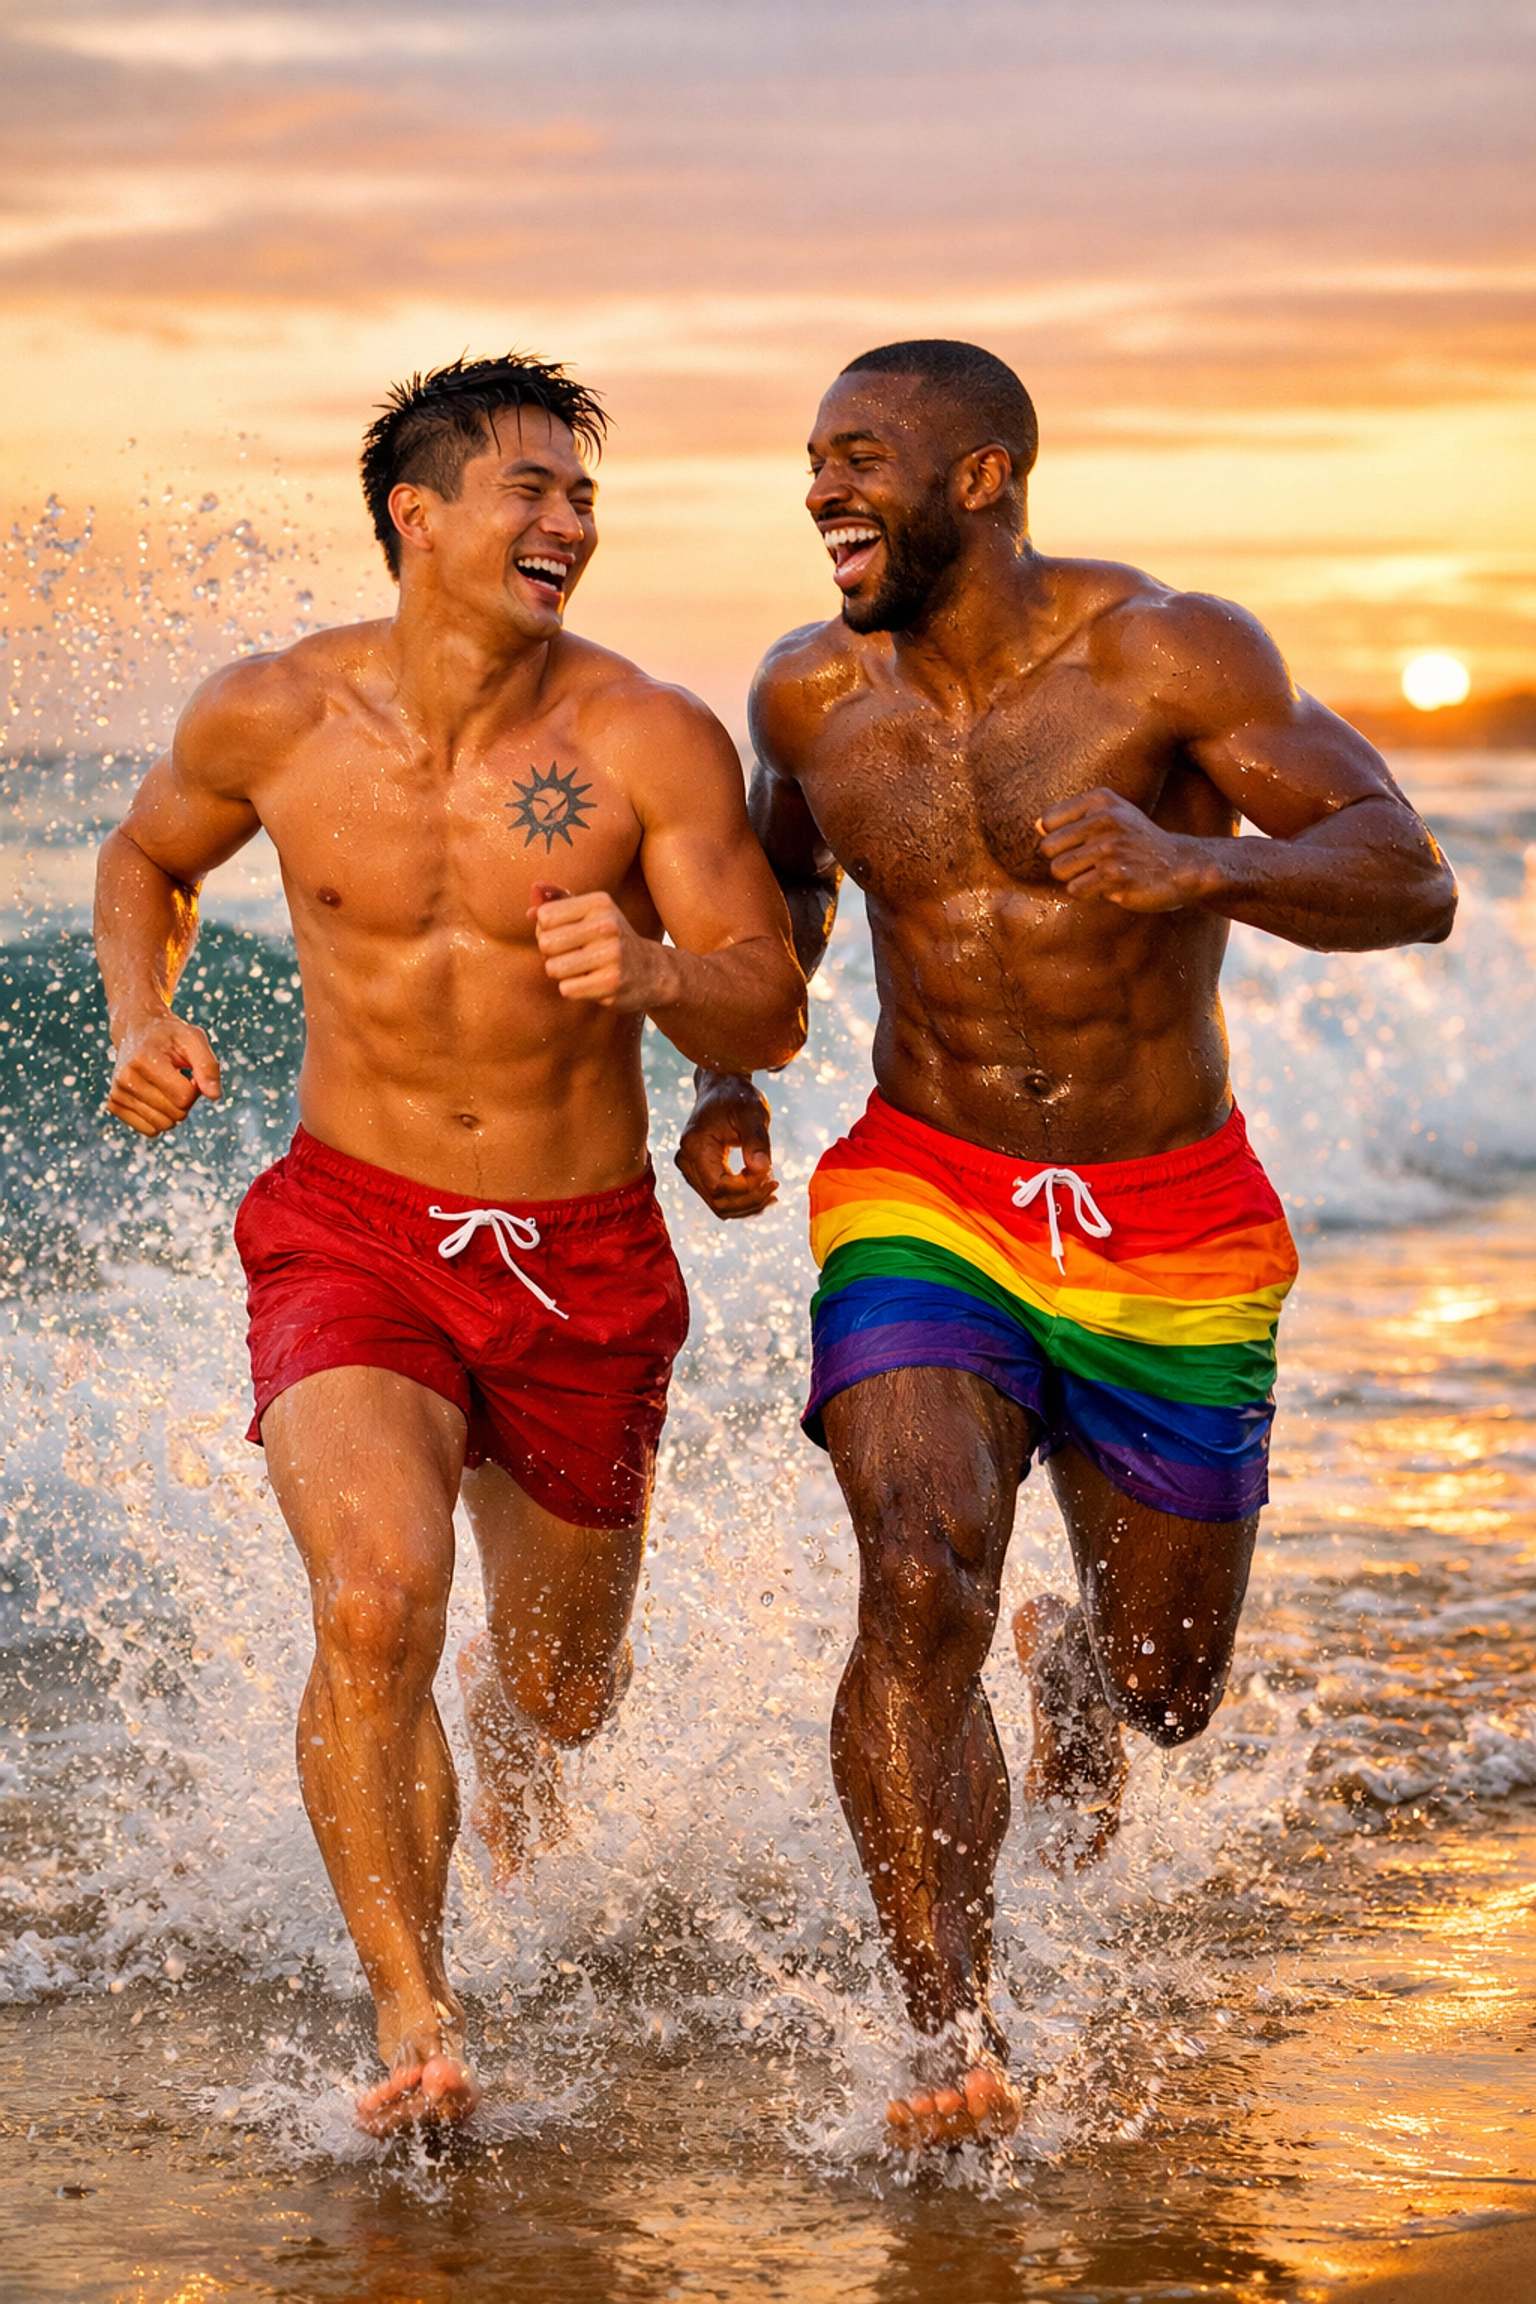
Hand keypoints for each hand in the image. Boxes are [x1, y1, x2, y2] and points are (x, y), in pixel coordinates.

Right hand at [106, 1011, 221, 1136]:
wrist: (137, 1031)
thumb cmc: (170, 1036)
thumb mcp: (193, 1039)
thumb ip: (208, 1066)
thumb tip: (215, 1096)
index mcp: (144, 1059)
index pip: (184, 1097)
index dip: (195, 1088)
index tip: (189, 1072)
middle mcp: (125, 1078)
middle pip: (176, 1114)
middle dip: (185, 1100)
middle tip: (177, 1078)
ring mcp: (117, 1093)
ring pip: (163, 1126)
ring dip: (173, 1111)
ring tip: (166, 1086)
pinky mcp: (114, 1105)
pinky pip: (150, 1131)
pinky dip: (159, 1119)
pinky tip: (155, 1097)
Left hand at [530, 883, 681, 1010]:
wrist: (653, 971)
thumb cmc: (610, 939)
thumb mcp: (591, 913)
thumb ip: (558, 900)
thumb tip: (533, 889)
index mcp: (599, 903)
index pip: (545, 916)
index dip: (545, 930)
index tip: (565, 934)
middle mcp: (607, 925)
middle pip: (546, 943)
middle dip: (551, 954)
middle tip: (571, 955)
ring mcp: (611, 955)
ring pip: (554, 968)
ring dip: (562, 974)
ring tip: (582, 969)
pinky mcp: (611, 983)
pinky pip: (567, 989)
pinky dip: (574, 989)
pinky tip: (592, 982)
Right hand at [675, 1072, 777, 1218]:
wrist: (722, 1088)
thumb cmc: (737, 1096)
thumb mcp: (753, 1112)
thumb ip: (758, 1140)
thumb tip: (762, 1169)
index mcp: (695, 1146)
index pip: (719, 1186)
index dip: (748, 1188)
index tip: (772, 1175)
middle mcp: (686, 1161)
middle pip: (718, 1201)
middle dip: (751, 1200)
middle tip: (775, 1184)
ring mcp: (690, 1170)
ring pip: (719, 1206)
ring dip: (748, 1205)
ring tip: (772, 1190)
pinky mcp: (699, 1174)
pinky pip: (720, 1198)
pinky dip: (742, 1200)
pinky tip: (763, 1190)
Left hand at [1037, 788, 1218, 911]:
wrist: (1180, 865)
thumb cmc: (1138, 841)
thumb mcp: (1112, 815)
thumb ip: (1073, 817)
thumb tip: (1037, 826)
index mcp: (1100, 801)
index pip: (1048, 820)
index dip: (1059, 839)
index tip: (1083, 843)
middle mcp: (1104, 818)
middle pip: (1048, 847)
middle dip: (1064, 861)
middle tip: (1091, 863)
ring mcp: (1110, 847)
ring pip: (1058, 870)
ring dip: (1076, 878)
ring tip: (1101, 873)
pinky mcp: (1115, 875)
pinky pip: (1075, 889)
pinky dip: (1088, 893)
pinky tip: (1109, 886)